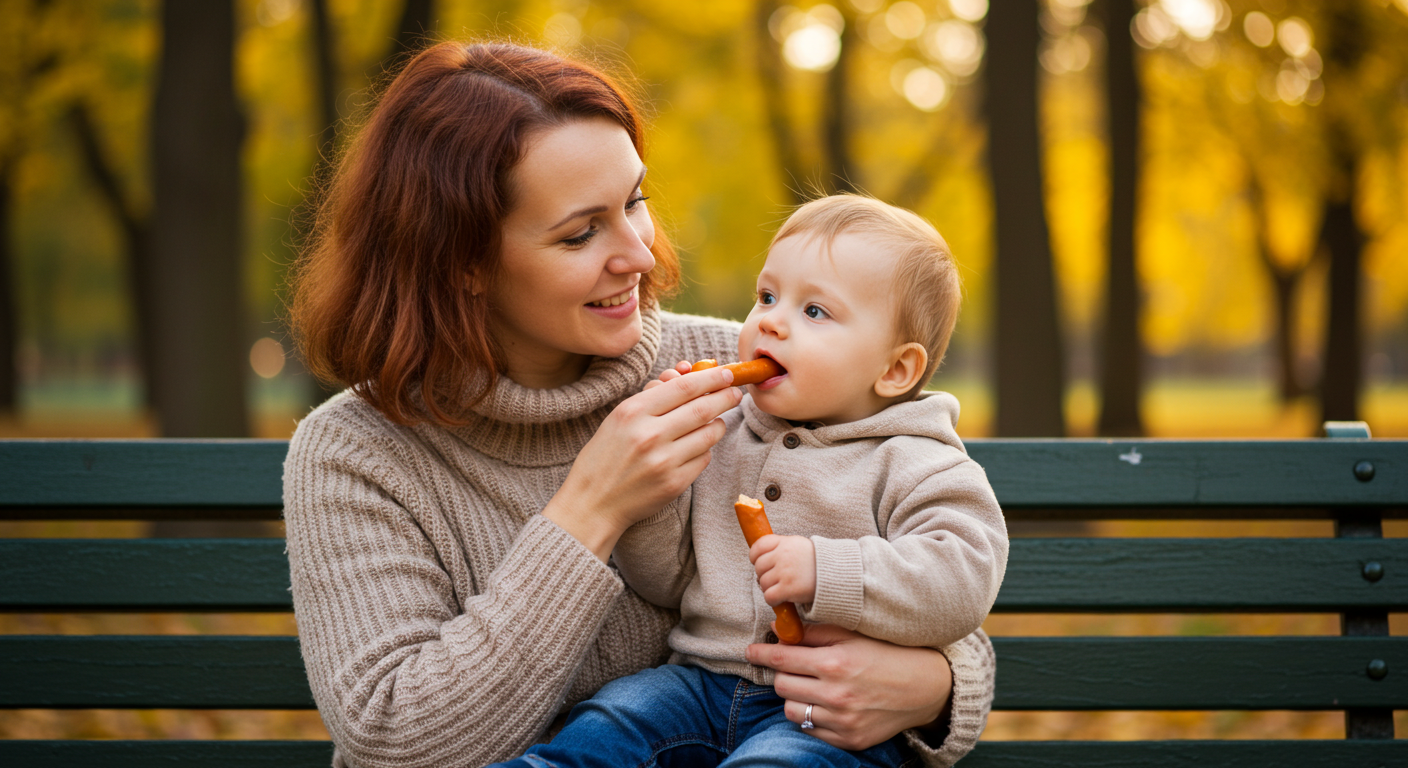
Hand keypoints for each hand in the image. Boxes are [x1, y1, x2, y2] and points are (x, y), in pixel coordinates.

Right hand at [544, 364, 741, 560]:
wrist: (592, 504)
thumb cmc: (606, 456)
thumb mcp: (620, 418)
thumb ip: (653, 396)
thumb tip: (688, 373)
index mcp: (632, 412)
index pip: (683, 387)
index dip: (710, 378)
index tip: (726, 373)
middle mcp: (649, 435)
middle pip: (702, 408)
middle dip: (725, 396)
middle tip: (736, 392)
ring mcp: (663, 462)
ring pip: (709, 434)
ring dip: (718, 423)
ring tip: (716, 420)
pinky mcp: (674, 484)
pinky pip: (703, 458)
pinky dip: (705, 449)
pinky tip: (696, 447)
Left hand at [746, 624, 952, 750]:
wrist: (925, 688)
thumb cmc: (887, 653)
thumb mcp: (853, 633)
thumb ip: (814, 631)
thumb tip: (777, 628)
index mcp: (835, 662)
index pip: (781, 659)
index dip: (761, 654)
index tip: (752, 651)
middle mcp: (836, 694)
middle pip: (782, 685)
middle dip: (781, 673)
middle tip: (791, 666)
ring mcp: (842, 721)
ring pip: (791, 710)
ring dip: (794, 697)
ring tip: (810, 686)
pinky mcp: (849, 740)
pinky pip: (810, 730)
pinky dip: (811, 716)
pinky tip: (825, 703)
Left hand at [750, 534, 815, 605]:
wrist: (838, 574)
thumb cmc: (818, 561)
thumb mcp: (799, 545)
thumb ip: (781, 547)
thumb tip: (761, 555)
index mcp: (785, 542)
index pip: (758, 546)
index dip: (755, 556)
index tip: (759, 562)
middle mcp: (783, 555)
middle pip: (759, 567)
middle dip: (764, 575)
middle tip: (775, 580)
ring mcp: (785, 572)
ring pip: (763, 583)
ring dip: (769, 589)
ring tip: (781, 589)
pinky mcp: (788, 588)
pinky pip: (769, 596)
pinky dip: (773, 600)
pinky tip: (781, 599)